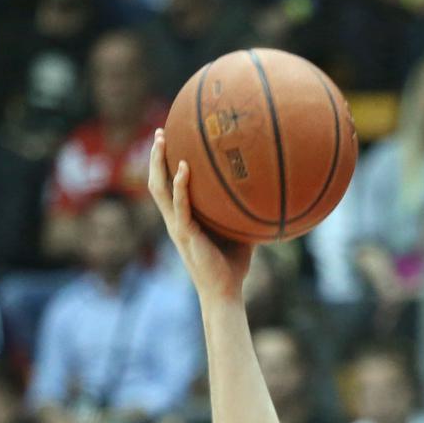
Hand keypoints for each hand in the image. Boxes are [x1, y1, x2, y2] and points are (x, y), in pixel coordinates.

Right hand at [147, 128, 253, 303]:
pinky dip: (180, 186)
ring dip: (159, 164)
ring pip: (160, 189)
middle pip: (157, 182)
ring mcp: (178, 226)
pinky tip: (185, 168)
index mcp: (184, 219)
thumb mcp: (239, 231)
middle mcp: (175, 220)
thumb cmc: (233, 264)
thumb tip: (266, 192)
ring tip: (161, 140)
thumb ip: (243, 212)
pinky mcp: (186, 234)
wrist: (225, 291)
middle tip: (159, 131)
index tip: (170, 140)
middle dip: (156, 157)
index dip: (165, 165)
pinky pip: (180, 206)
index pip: (168, 187)